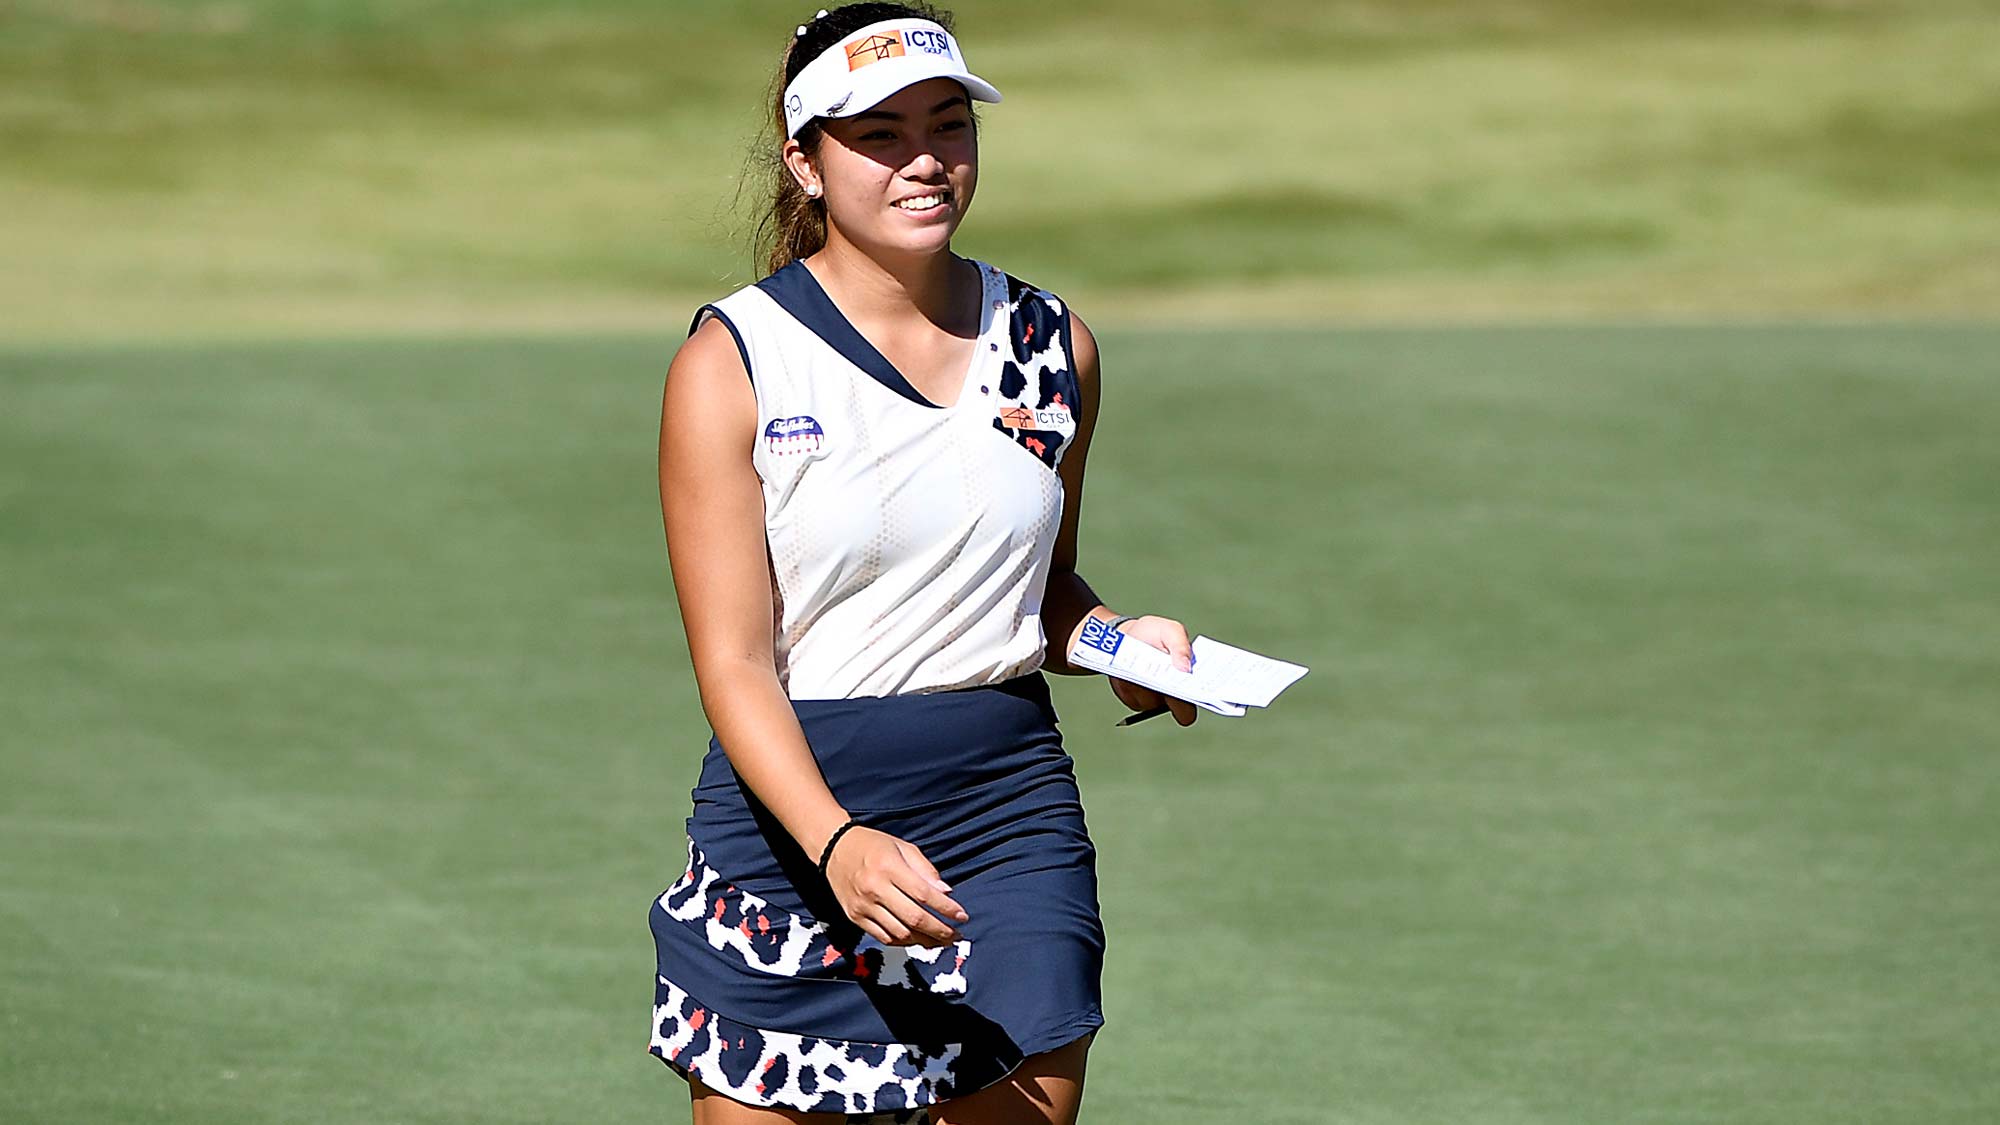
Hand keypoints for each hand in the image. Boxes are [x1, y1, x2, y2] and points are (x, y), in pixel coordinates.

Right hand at [821, 826, 968, 947]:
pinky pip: (884, 937)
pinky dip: (904, 942)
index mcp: (889, 867)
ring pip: (900, 933)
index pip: (924, 894)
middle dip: (940, 930)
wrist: (834, 848)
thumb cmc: (873, 845)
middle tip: (955, 935)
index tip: (962, 916)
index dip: (946, 908)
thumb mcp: (902, 847)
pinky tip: (917, 939)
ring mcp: (863, 906)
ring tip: (940, 940)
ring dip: (924, 941)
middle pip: (914, 918)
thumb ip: (925, 870)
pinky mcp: (855, 917)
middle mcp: (874, 888)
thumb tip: (947, 893)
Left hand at [1105, 614, 1198, 725]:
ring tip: (1142, 666)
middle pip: (1185, 709)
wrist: (1120, 638)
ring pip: (1157, 704)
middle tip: (1170, 683)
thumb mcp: (1169, 630)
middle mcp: (1177, 692)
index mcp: (1191, 675)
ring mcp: (1156, 698)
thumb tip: (1186, 668)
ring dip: (1149, 688)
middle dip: (1178, 699)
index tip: (1203, 690)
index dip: (1207, 695)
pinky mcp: (1137, 701)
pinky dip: (1133, 688)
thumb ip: (1180, 645)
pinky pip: (1137, 702)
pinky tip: (1130, 673)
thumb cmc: (1151, 633)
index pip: (1206, 692)